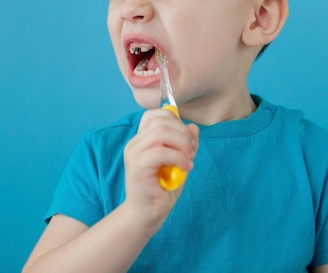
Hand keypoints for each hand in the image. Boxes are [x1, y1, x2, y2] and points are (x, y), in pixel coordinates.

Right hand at [122, 108, 198, 232]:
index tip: (188, 139)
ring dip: (182, 144)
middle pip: (162, 121)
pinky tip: (185, 167)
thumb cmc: (161, 189)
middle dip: (183, 133)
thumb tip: (193, 127)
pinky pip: (161, 152)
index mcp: (142, 139)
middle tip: (192, 150)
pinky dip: (178, 157)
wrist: (147, 214)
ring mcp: (134, 153)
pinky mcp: (138, 166)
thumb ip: (185, 144)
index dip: (175, 121)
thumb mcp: (179, 161)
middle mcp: (135, 143)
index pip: (155, 114)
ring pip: (161, 133)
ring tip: (189, 158)